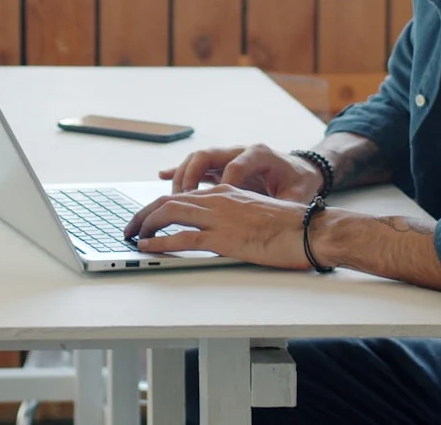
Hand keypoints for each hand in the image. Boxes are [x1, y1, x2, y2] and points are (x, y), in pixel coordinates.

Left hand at [124, 184, 313, 269]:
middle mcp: (219, 198)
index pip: (184, 194)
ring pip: (168, 213)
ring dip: (144, 225)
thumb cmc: (291, 227)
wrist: (311, 230)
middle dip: (143, 213)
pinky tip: (146, 248)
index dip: (159, 206)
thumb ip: (235, 216)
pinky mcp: (223, 238)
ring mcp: (219, 217)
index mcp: (226, 191)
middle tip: (129, 227)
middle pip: (168, 200)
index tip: (146, 217)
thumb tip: (221, 230)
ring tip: (132, 237)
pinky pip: (181, 238)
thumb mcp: (257, 213)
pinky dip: (158, 242)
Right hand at [157, 143, 323, 200]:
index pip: (235, 165)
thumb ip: (287, 204)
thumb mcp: (298, 194)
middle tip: (180, 199)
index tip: (216, 201)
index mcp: (259, 154)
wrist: (300, 170)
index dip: (223, 183)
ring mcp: (228, 157)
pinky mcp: (221, 166)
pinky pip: (196, 165)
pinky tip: (162, 176)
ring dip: (182, 176)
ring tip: (173, 198)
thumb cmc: (299, 181)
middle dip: (190, 176)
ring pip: (196, 159)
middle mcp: (239, 151)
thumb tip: (283, 218)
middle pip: (206, 156)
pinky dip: (179, 171)